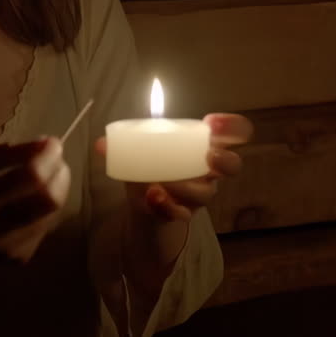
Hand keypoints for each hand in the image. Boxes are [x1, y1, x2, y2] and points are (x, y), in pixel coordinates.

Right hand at [0, 137, 69, 275]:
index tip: (53, 143)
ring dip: (57, 189)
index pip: (30, 175)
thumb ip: (4, 155)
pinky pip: (44, 227)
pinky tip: (34, 201)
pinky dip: (46, 209)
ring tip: (49, 177)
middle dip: (60, 173)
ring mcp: (10, 246)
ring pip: (52, 213)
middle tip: (56, 160)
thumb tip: (43, 143)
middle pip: (49, 198)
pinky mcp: (18, 258)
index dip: (49, 156)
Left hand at [94, 113, 253, 221]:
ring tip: (160, 182)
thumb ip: (125, 146)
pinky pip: (182, 213)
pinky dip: (167, 206)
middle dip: (224, 160)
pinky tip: (153, 197)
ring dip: (184, 185)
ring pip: (205, 193)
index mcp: (203, 146)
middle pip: (233, 165)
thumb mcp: (140, 152)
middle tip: (208, 156)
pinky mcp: (184, 214)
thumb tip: (101, 144)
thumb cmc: (152, 167)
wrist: (145, 205)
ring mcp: (199, 194)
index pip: (234, 133)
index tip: (212, 122)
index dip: (231, 126)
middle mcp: (208, 171)